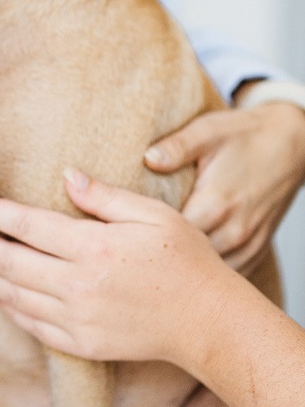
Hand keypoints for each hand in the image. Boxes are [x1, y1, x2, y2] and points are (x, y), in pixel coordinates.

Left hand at [0, 172, 233, 365]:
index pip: (27, 225)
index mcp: (93, 247)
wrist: (207, 323)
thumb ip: (104, 196)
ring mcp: (76, 319)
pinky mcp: (80, 344)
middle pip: (7, 261)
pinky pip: (31, 323)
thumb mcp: (152, 214)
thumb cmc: (185, 259)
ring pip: (12, 294)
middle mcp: (78, 285)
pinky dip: (5, 305)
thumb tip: (66, 176)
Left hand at [144, 100, 304, 270]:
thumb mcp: (208, 131)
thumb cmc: (244, 135)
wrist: (291, 144)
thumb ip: (177, 146)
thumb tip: (148, 158)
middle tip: (128, 255)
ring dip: (182, 272)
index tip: (118, 235)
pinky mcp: (257, 250)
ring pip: (207, 275)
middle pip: (185, 262)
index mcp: (215, 203)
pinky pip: (228, 275)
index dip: (140, 239)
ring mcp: (248, 244)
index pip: (168, 236)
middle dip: (157, 260)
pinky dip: (206, 276)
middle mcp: (233, 230)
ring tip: (152, 265)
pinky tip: (184, 269)